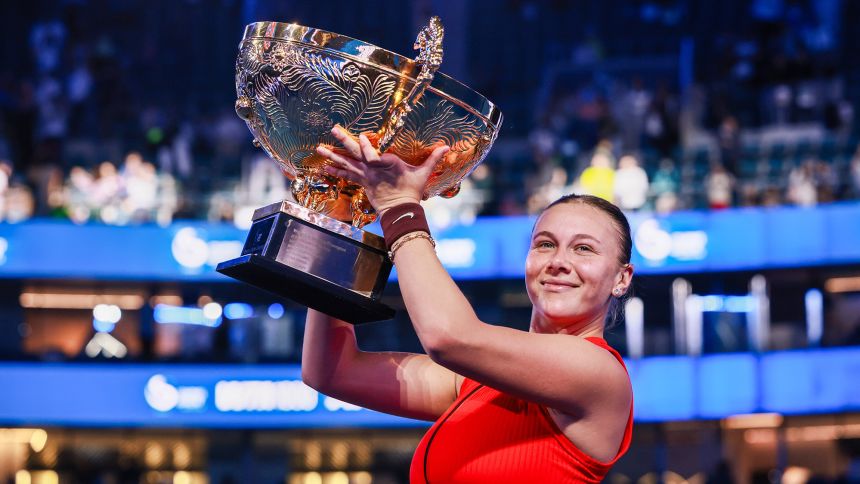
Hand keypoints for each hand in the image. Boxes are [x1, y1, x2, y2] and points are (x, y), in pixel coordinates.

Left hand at [316, 125, 449, 213]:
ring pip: (347, 163)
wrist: (401, 211)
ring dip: (332, 155)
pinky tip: (323, 167)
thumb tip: (447, 147)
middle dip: (344, 140)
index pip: (374, 154)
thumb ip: (433, 159)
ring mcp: (366, 176)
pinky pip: (346, 175)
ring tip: (319, 147)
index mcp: (388, 164)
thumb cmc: (411, 191)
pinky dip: (335, 171)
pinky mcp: (362, 183)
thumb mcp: (423, 173)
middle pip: (357, 153)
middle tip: (333, 129)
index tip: (362, 136)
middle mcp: (373, 169)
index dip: (367, 146)